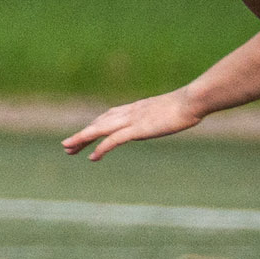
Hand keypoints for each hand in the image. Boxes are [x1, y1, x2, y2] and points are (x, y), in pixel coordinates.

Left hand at [62, 88, 201, 159]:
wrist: (192, 100)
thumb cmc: (188, 104)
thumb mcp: (171, 110)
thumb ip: (162, 114)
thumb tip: (166, 118)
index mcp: (136, 108)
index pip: (109, 116)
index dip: (94, 125)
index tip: (84, 133)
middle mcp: (129, 112)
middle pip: (99, 123)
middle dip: (82, 134)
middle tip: (66, 145)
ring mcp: (132, 120)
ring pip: (99, 129)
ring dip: (82, 139)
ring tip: (68, 149)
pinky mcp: (138, 129)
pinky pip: (114, 140)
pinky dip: (101, 148)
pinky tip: (92, 157)